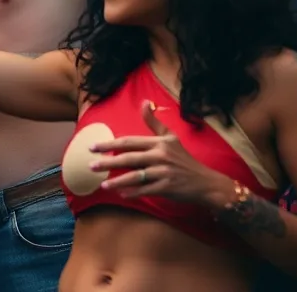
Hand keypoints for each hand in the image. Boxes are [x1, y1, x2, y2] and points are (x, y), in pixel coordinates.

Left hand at [91, 101, 225, 204]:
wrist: (206, 182)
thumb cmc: (184, 159)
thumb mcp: (171, 137)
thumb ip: (154, 122)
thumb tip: (144, 101)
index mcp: (159, 143)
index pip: (129, 142)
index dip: (109, 144)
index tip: (92, 147)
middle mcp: (161, 156)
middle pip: (128, 158)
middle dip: (108, 162)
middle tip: (91, 165)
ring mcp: (164, 172)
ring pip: (135, 176)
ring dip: (117, 181)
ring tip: (102, 184)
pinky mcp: (168, 187)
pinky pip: (146, 190)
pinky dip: (133, 193)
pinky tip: (121, 194)